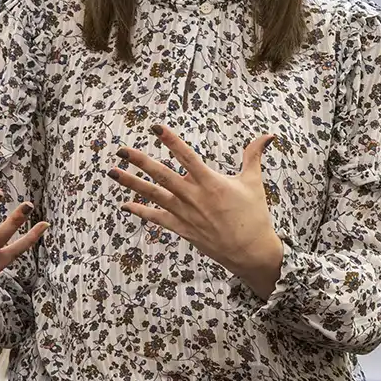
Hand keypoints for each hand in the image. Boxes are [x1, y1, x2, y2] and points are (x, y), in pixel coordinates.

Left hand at [110, 125, 285, 295]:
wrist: (251, 252)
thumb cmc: (254, 215)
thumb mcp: (253, 182)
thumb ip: (254, 156)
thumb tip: (267, 135)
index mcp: (211, 182)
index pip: (187, 156)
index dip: (171, 140)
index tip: (155, 128)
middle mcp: (194, 197)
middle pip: (162, 175)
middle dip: (140, 161)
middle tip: (121, 150)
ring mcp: (186, 214)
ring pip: (153, 195)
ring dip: (132, 183)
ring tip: (113, 172)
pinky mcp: (182, 229)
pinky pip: (156, 218)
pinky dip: (140, 211)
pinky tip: (124, 205)